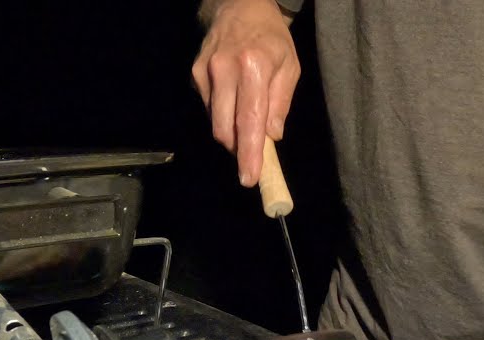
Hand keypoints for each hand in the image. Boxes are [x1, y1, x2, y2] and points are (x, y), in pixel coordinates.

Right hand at [192, 0, 299, 186]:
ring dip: (230, 133)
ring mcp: (205, 72)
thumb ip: (281, 103)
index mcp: (253, 67)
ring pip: (214, 122)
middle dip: (237, 150)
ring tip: (246, 124)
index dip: (248, 153)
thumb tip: (271, 136)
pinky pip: (208, 109)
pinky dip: (222, 116)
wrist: (239, 6)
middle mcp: (224, 70)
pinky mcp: (194, 74)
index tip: (249, 178)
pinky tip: (233, 102)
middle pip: (224, 129)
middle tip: (251, 159)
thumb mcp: (289, 66)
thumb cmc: (271, 39)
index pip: (250, 121)